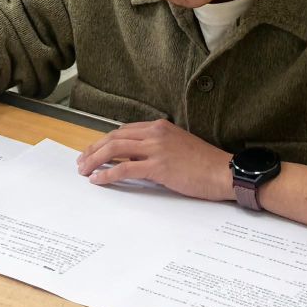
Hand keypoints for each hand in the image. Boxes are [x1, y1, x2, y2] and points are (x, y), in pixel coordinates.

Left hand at [74, 120, 231, 201]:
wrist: (225, 172)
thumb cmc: (205, 164)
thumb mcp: (178, 146)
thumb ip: (157, 147)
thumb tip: (135, 160)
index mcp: (159, 126)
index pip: (123, 131)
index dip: (104, 141)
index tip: (92, 150)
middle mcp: (155, 133)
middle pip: (114, 137)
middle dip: (93, 149)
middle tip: (81, 161)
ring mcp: (156, 148)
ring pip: (114, 150)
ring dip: (94, 160)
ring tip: (84, 171)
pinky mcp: (158, 166)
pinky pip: (124, 169)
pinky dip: (107, 174)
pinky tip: (98, 180)